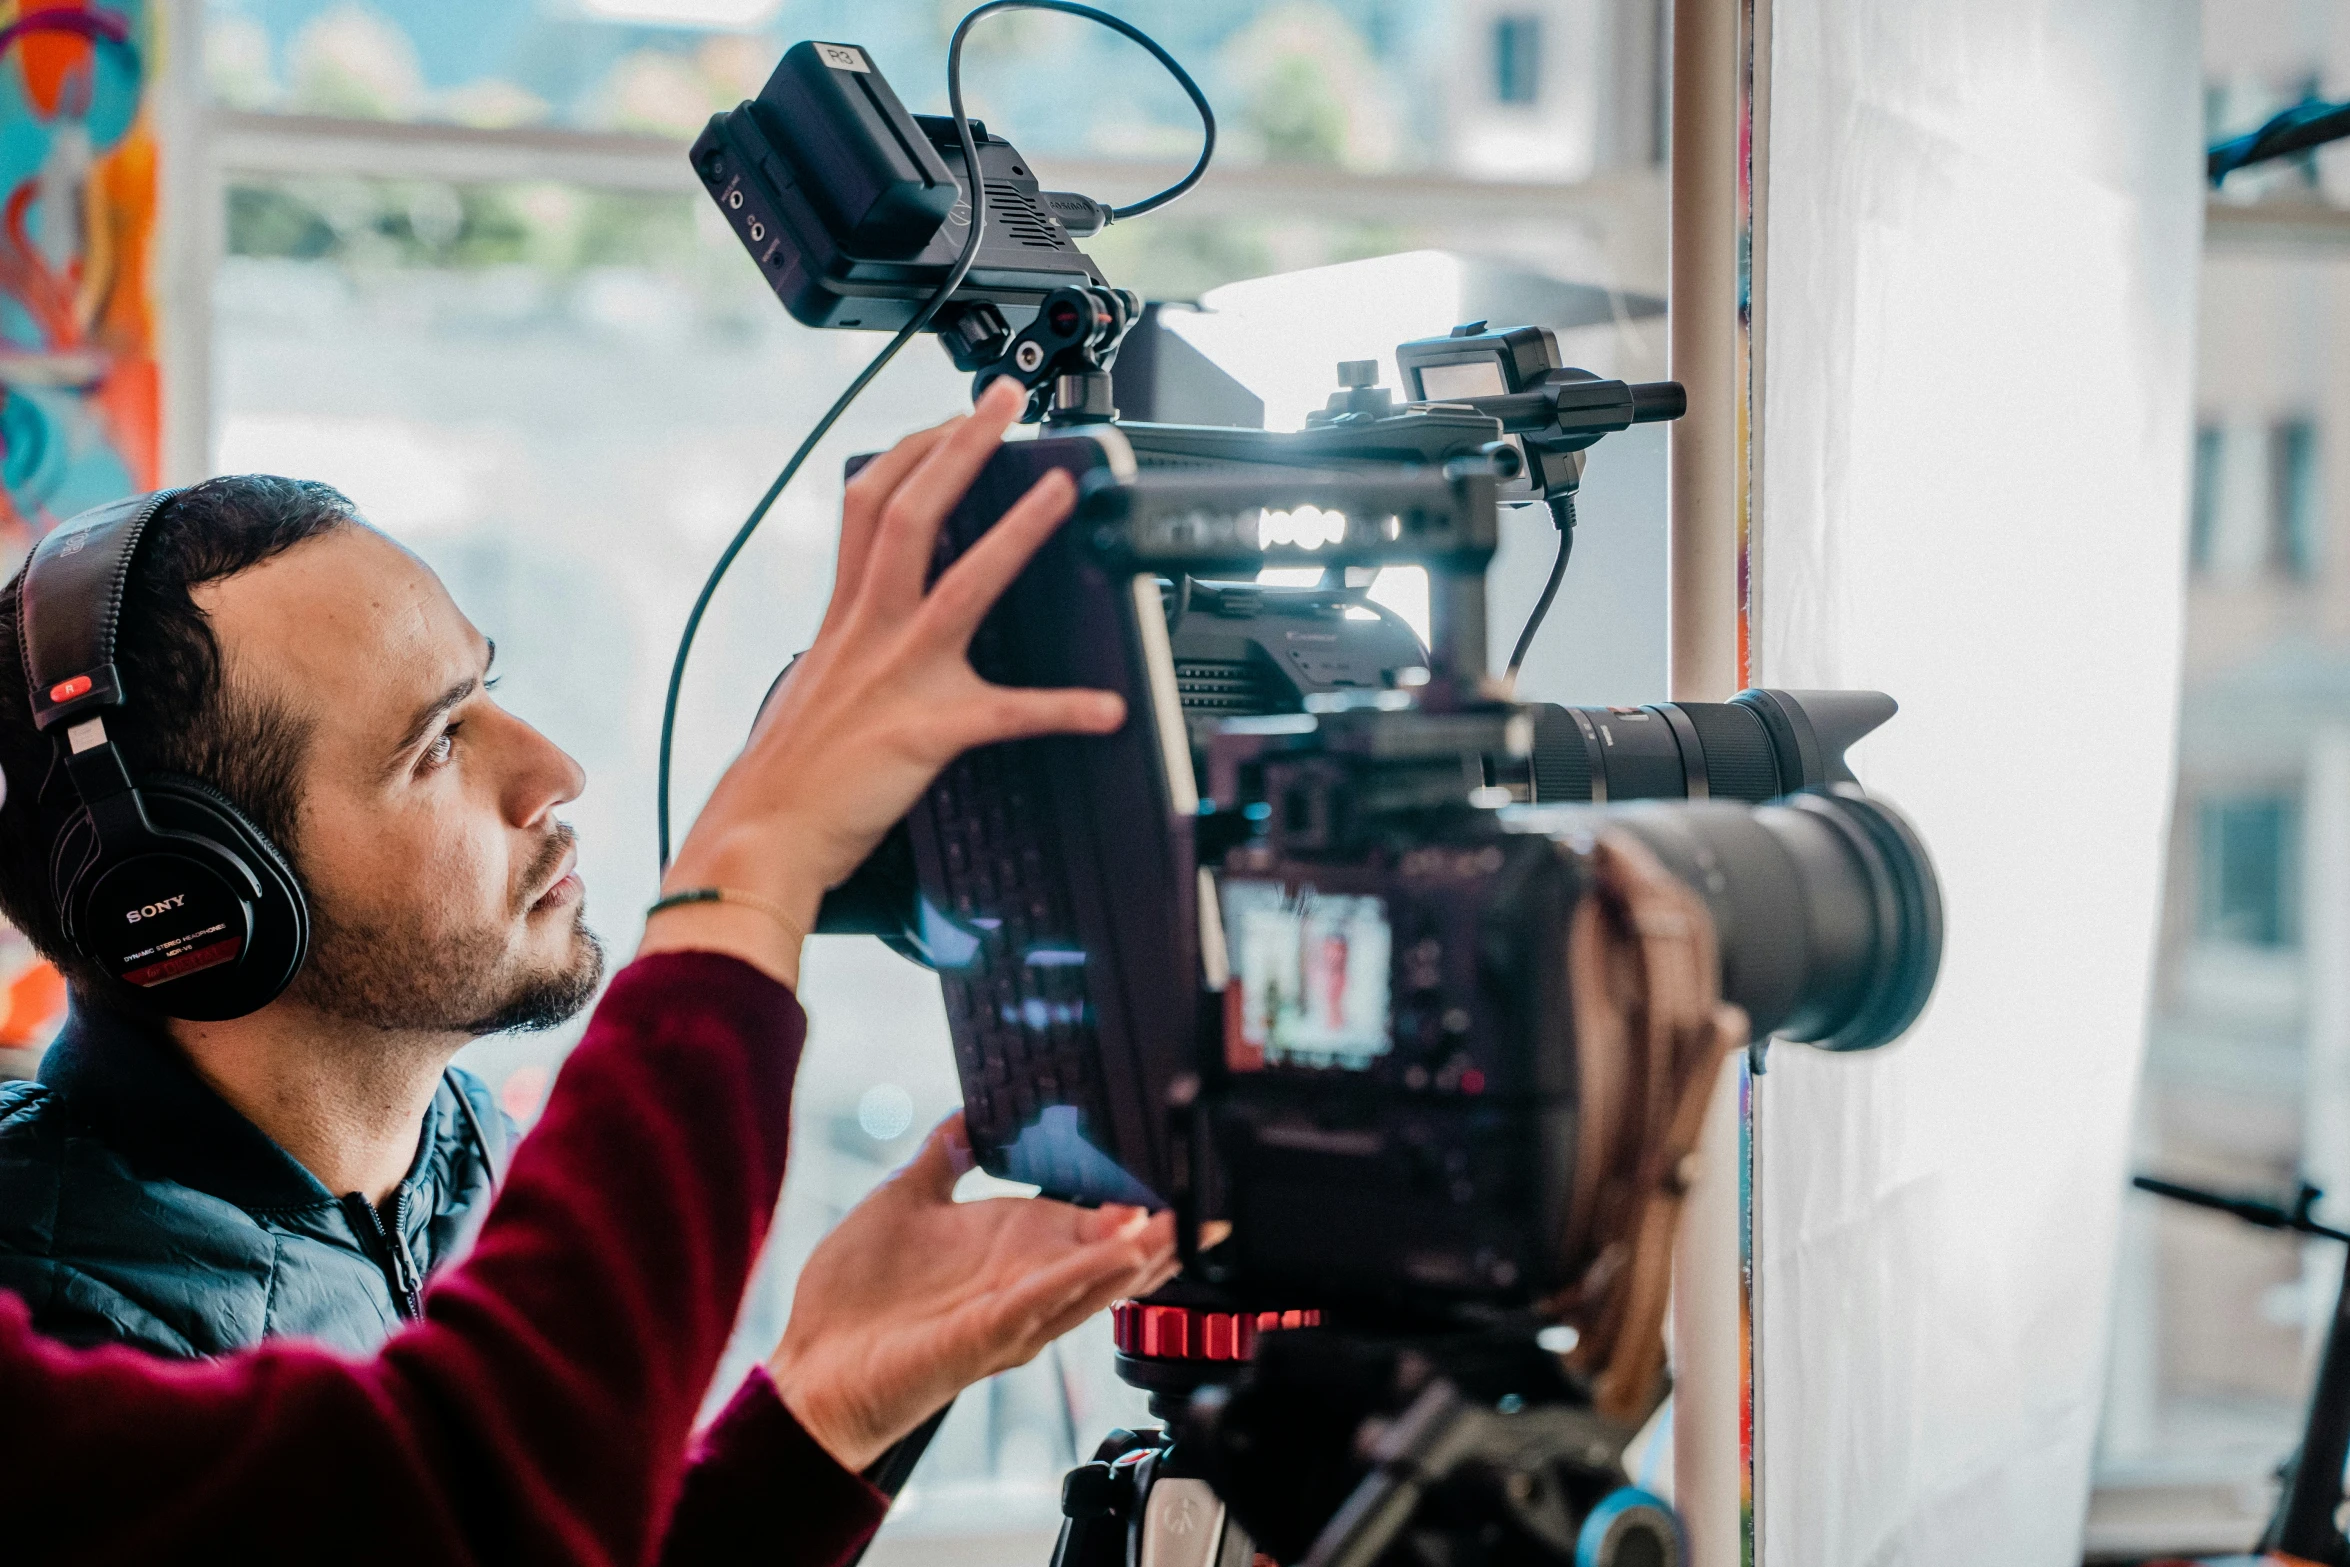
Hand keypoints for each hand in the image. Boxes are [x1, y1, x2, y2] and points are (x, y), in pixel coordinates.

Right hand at [642, 377, 1124, 985]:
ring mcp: (897, 678)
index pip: (870, 505)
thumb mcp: (810, 687)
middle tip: (1003, 401)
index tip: (950, 419)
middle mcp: (868, 632)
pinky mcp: (925, 732)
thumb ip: (847, 649)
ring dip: (1018, 533)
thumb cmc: (786, 779)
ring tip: (1064, 492)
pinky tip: (1108, 708)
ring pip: (961, 584)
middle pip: (910, 513)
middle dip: (959, 446)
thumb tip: (873, 636)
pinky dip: (1064, 710)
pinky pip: (1007, 715)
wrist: (761, 841)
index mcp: (844, 618)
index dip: (912, 451)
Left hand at [766, 1114, 1177, 1471]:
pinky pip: (1050, 1301)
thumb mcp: (904, 1201)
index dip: (1129, 1198)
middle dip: (1159, 1231)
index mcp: (1009, 1248)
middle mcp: (1022, 1282)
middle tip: (1209, 1199)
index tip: (1171, 1167)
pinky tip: (1128, 1251)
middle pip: (1108, 1255)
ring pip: (1095, 1280)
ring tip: (1187, 1220)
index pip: (1084, 1220)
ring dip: (1144, 1252)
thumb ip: (943, 1156)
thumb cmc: (854, 1300)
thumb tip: (968, 1110)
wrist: (812, 1367)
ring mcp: (1011, 1311)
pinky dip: (1092, 1274)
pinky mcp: (989, 1335)